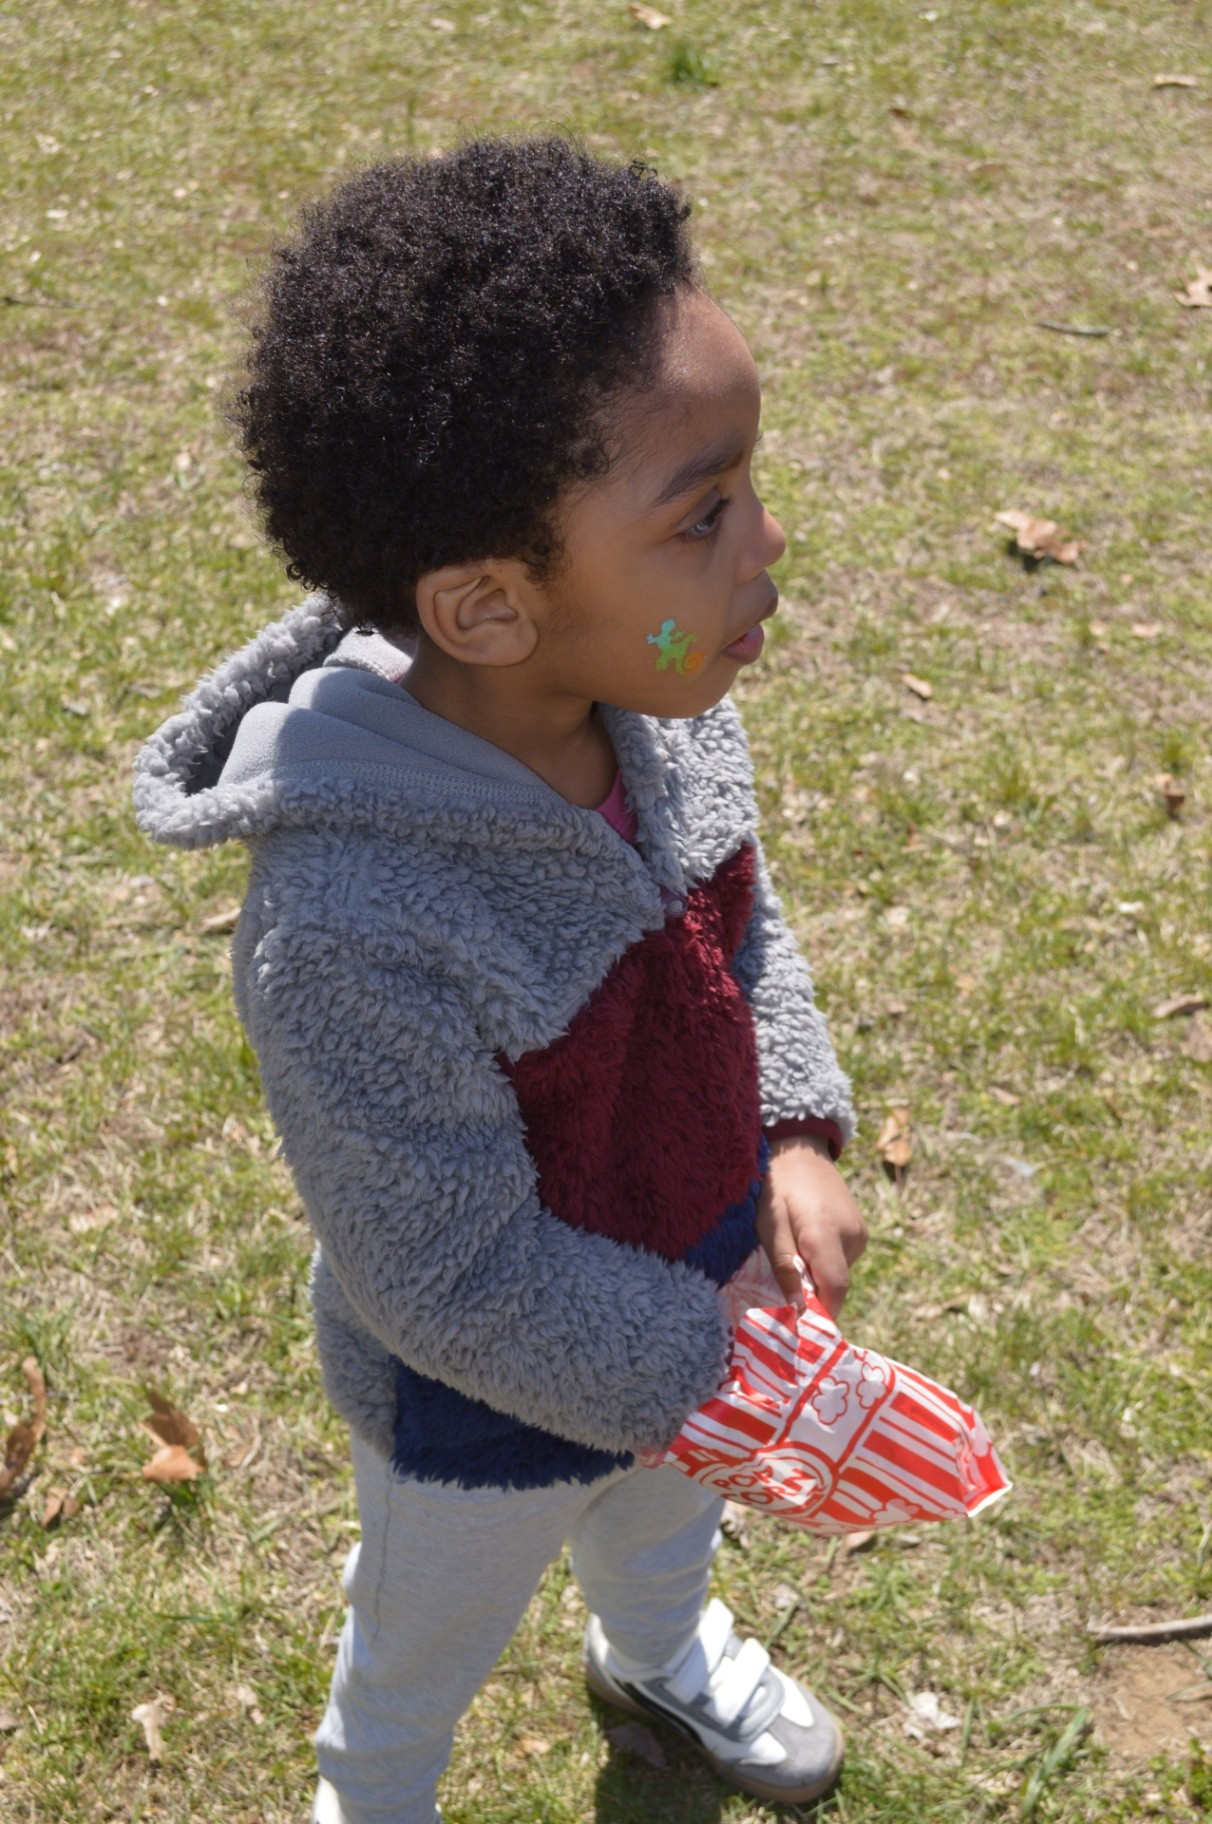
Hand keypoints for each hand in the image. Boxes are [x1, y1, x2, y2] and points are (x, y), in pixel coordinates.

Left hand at [755, 1135, 866, 1319]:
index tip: (802, 1331)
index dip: (821, 1315)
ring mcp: (860, 1234)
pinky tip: (806, 1244)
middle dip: (812, 1295)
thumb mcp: (769, 1225)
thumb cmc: (778, 1187)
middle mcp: (851, 1237)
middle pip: (835, 1284)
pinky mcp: (860, 1232)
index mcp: (826, 1233)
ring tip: (793, 1253)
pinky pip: (841, 1260)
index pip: (834, 1288)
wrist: (801, 1150)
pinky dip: (824, 1263)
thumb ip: (784, 1266)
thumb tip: (799, 1310)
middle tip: (785, 1290)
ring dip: (816, 1276)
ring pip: (838, 1274)